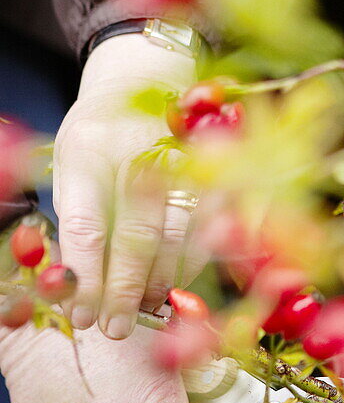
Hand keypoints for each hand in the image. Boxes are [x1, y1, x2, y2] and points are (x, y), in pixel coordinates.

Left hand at [53, 33, 202, 338]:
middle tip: (114, 329)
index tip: (80, 313)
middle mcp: (138, 152)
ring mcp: (182, 157)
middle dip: (125, 290)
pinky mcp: (216, 165)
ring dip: (162, 281)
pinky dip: (198, 259)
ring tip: (146, 310)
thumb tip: (74, 283)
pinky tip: (181, 282)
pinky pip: (211, 222)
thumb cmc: (99, 133)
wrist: (146, 74)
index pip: (86, 224)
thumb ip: (76, 214)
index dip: (85, 275)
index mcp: (89, 150)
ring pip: (178, 234)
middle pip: (135, 236)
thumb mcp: (70, 161)